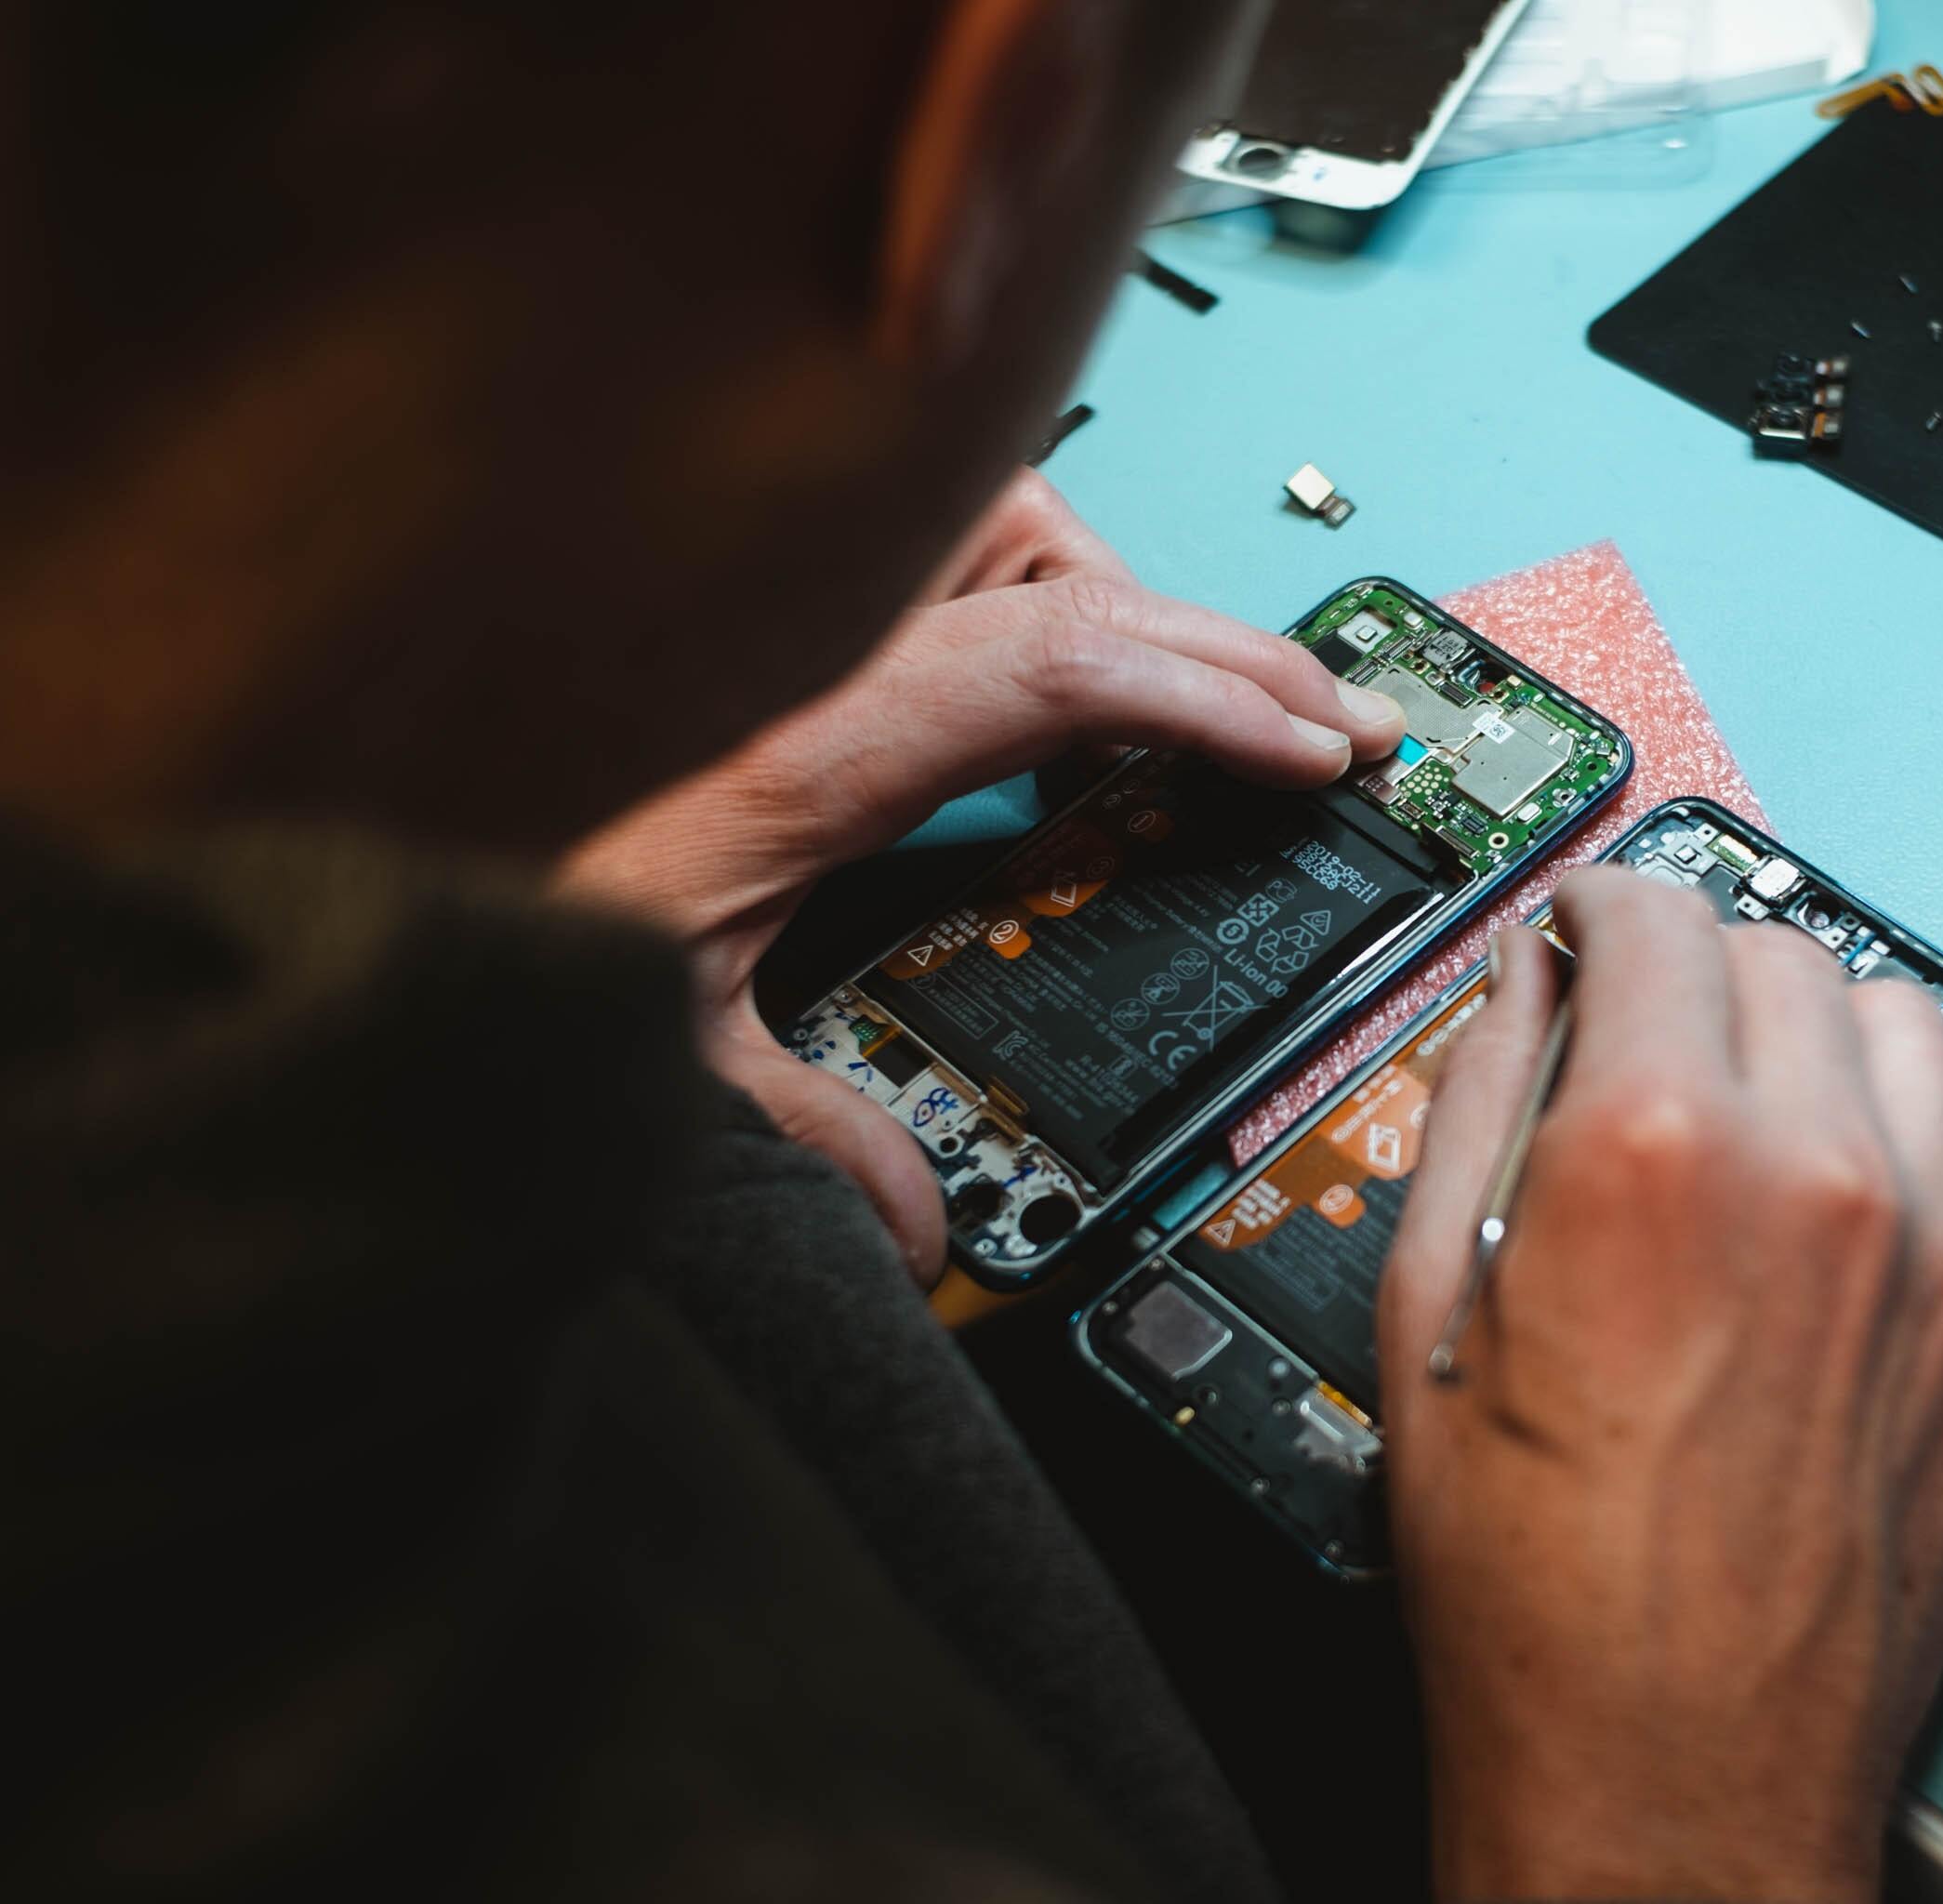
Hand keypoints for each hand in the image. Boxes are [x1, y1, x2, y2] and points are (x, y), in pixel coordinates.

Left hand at [555, 470, 1404, 1283]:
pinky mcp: (781, 609)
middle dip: (1217, 642)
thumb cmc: (483, 900)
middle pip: (1057, 565)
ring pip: (1002, 521)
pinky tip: (1056, 688)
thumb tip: (915, 1225)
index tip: (1315, 748)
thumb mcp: (651, 1047)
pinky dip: (1029, 591)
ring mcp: (796, 607)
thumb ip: (796, 1131)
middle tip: (1329, 716)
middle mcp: (807, 642)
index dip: (1209, 698)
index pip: (1053, 667)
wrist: (360, 819)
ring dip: (1111, 593)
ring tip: (1193, 694)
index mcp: (803, 744)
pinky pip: (943, 546)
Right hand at [1377, 872, 1942, 1902]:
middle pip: (1779, 950)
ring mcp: (1938, 1245)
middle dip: (1695, 964)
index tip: (1581, 930)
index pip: (1652, 914)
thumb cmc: (1542, 1596)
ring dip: (1812, 1024)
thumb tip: (1519, 987)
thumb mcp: (1431, 1318)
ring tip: (1742, 1100)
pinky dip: (1902, 1118)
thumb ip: (1482, 1103)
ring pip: (1900, 1018)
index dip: (1596, 907)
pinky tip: (1830, 1183)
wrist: (1677, 1779)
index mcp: (1656, 1154)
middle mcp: (1822, 1172)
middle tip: (1639, 1030)